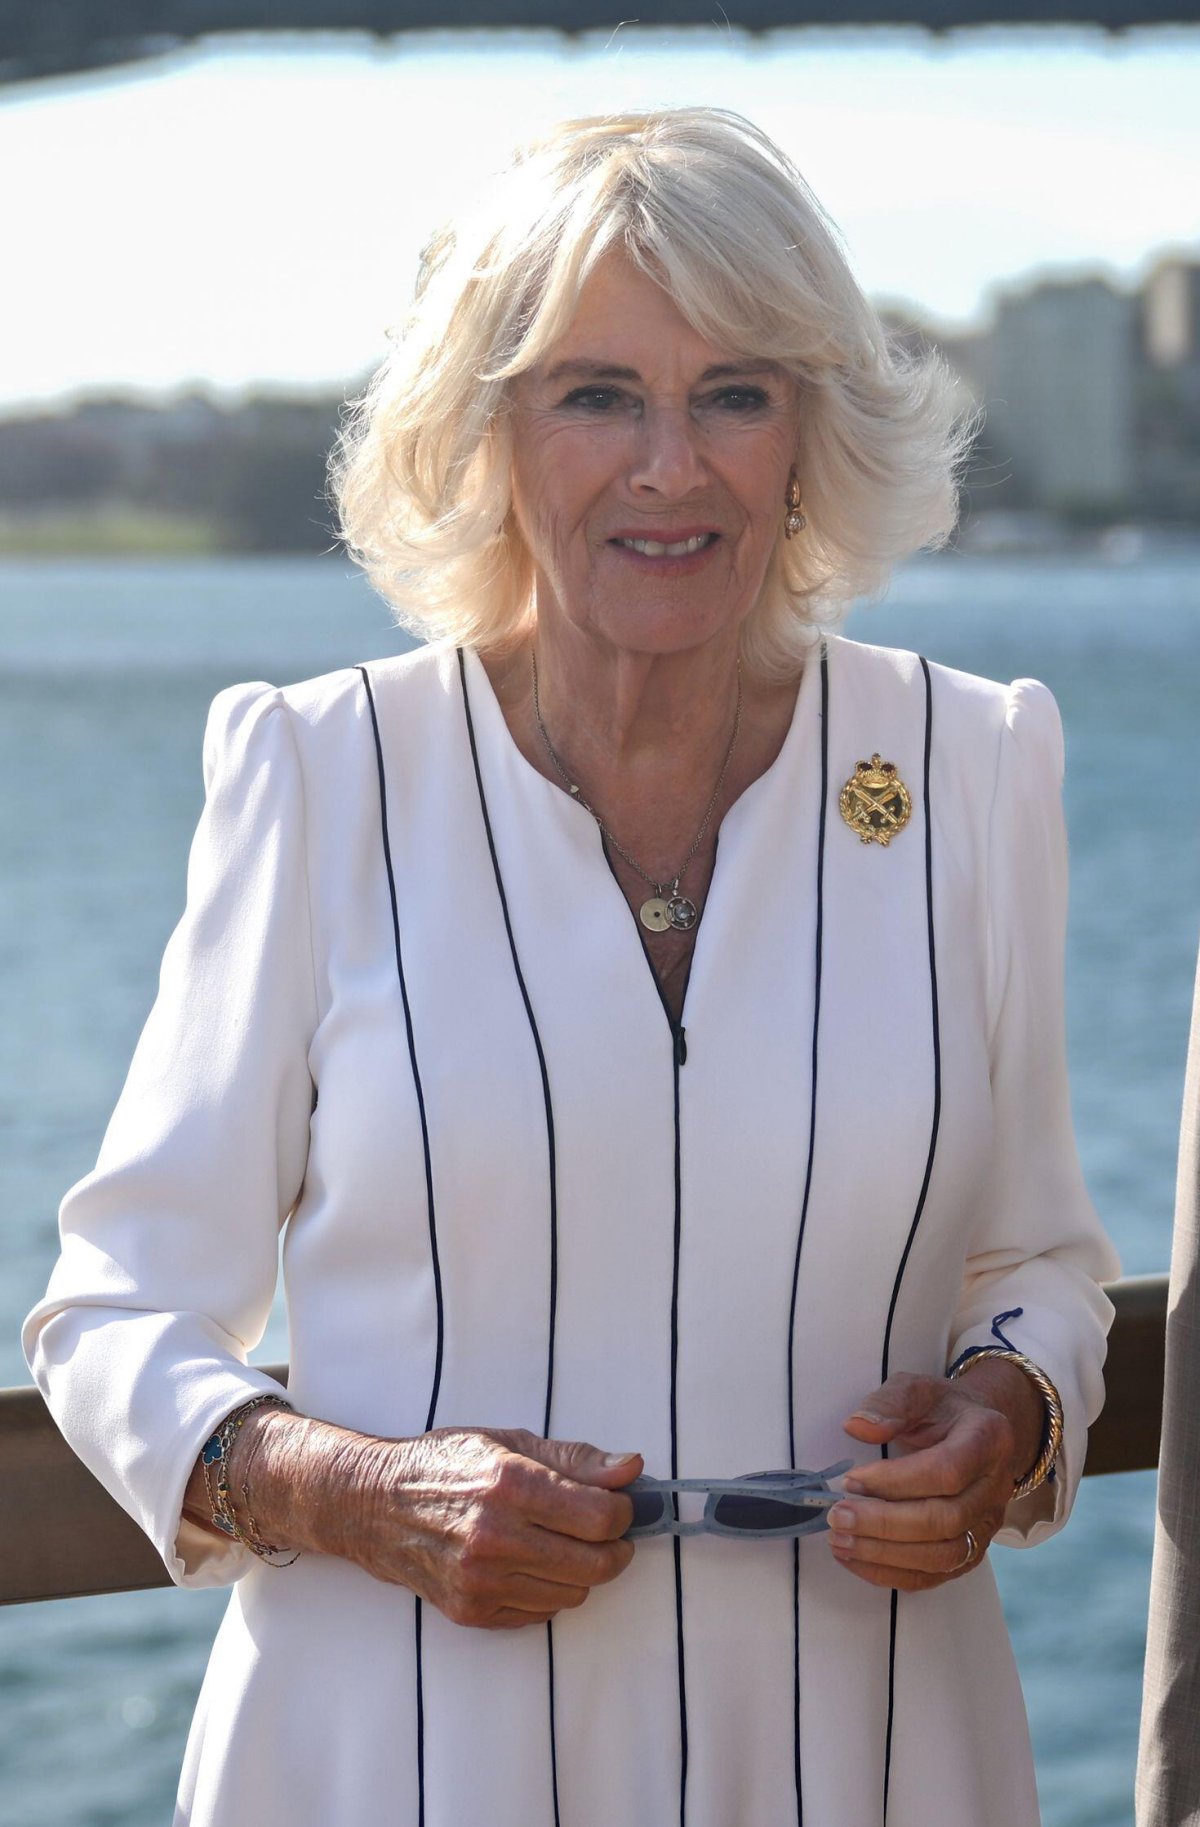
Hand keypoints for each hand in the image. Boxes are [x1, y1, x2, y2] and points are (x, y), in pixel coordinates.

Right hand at [343, 1426, 641, 1629]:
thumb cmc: (445, 1465)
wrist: (375, 1506)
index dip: (623, 1513)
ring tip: (561, 1544)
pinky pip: (540, 1613)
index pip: (601, 1518)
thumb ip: (575, 1459)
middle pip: (596, 1564)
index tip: (619, 1505)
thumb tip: (630, 1468)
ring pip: (573, 1593)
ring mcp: (481, 1581)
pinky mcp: (470, 1612)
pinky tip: (530, 1564)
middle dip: (614, 1548)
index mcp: (510, 1484)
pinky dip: (548, 1591)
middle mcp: (496, 1537)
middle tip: (606, 1532)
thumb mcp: (509, 1442)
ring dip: (581, 1571)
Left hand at [828, 1363, 1043, 1591]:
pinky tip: (856, 1559)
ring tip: (839, 1541)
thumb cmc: (943, 1409)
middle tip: (837, 1517)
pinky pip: (937, 1574)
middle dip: (884, 1524)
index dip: (895, 1482)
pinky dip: (893, 1574)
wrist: (977, 1430)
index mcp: (988, 1439)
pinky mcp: (973, 1550)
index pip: (945, 1471)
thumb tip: (857, 1427)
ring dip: (885, 1555)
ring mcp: (988, 1524)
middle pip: (944, 1521)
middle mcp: (995, 1487)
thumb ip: (889, 1403)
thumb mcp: (917, 1388)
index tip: (851, 1480)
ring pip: (943, 1556)